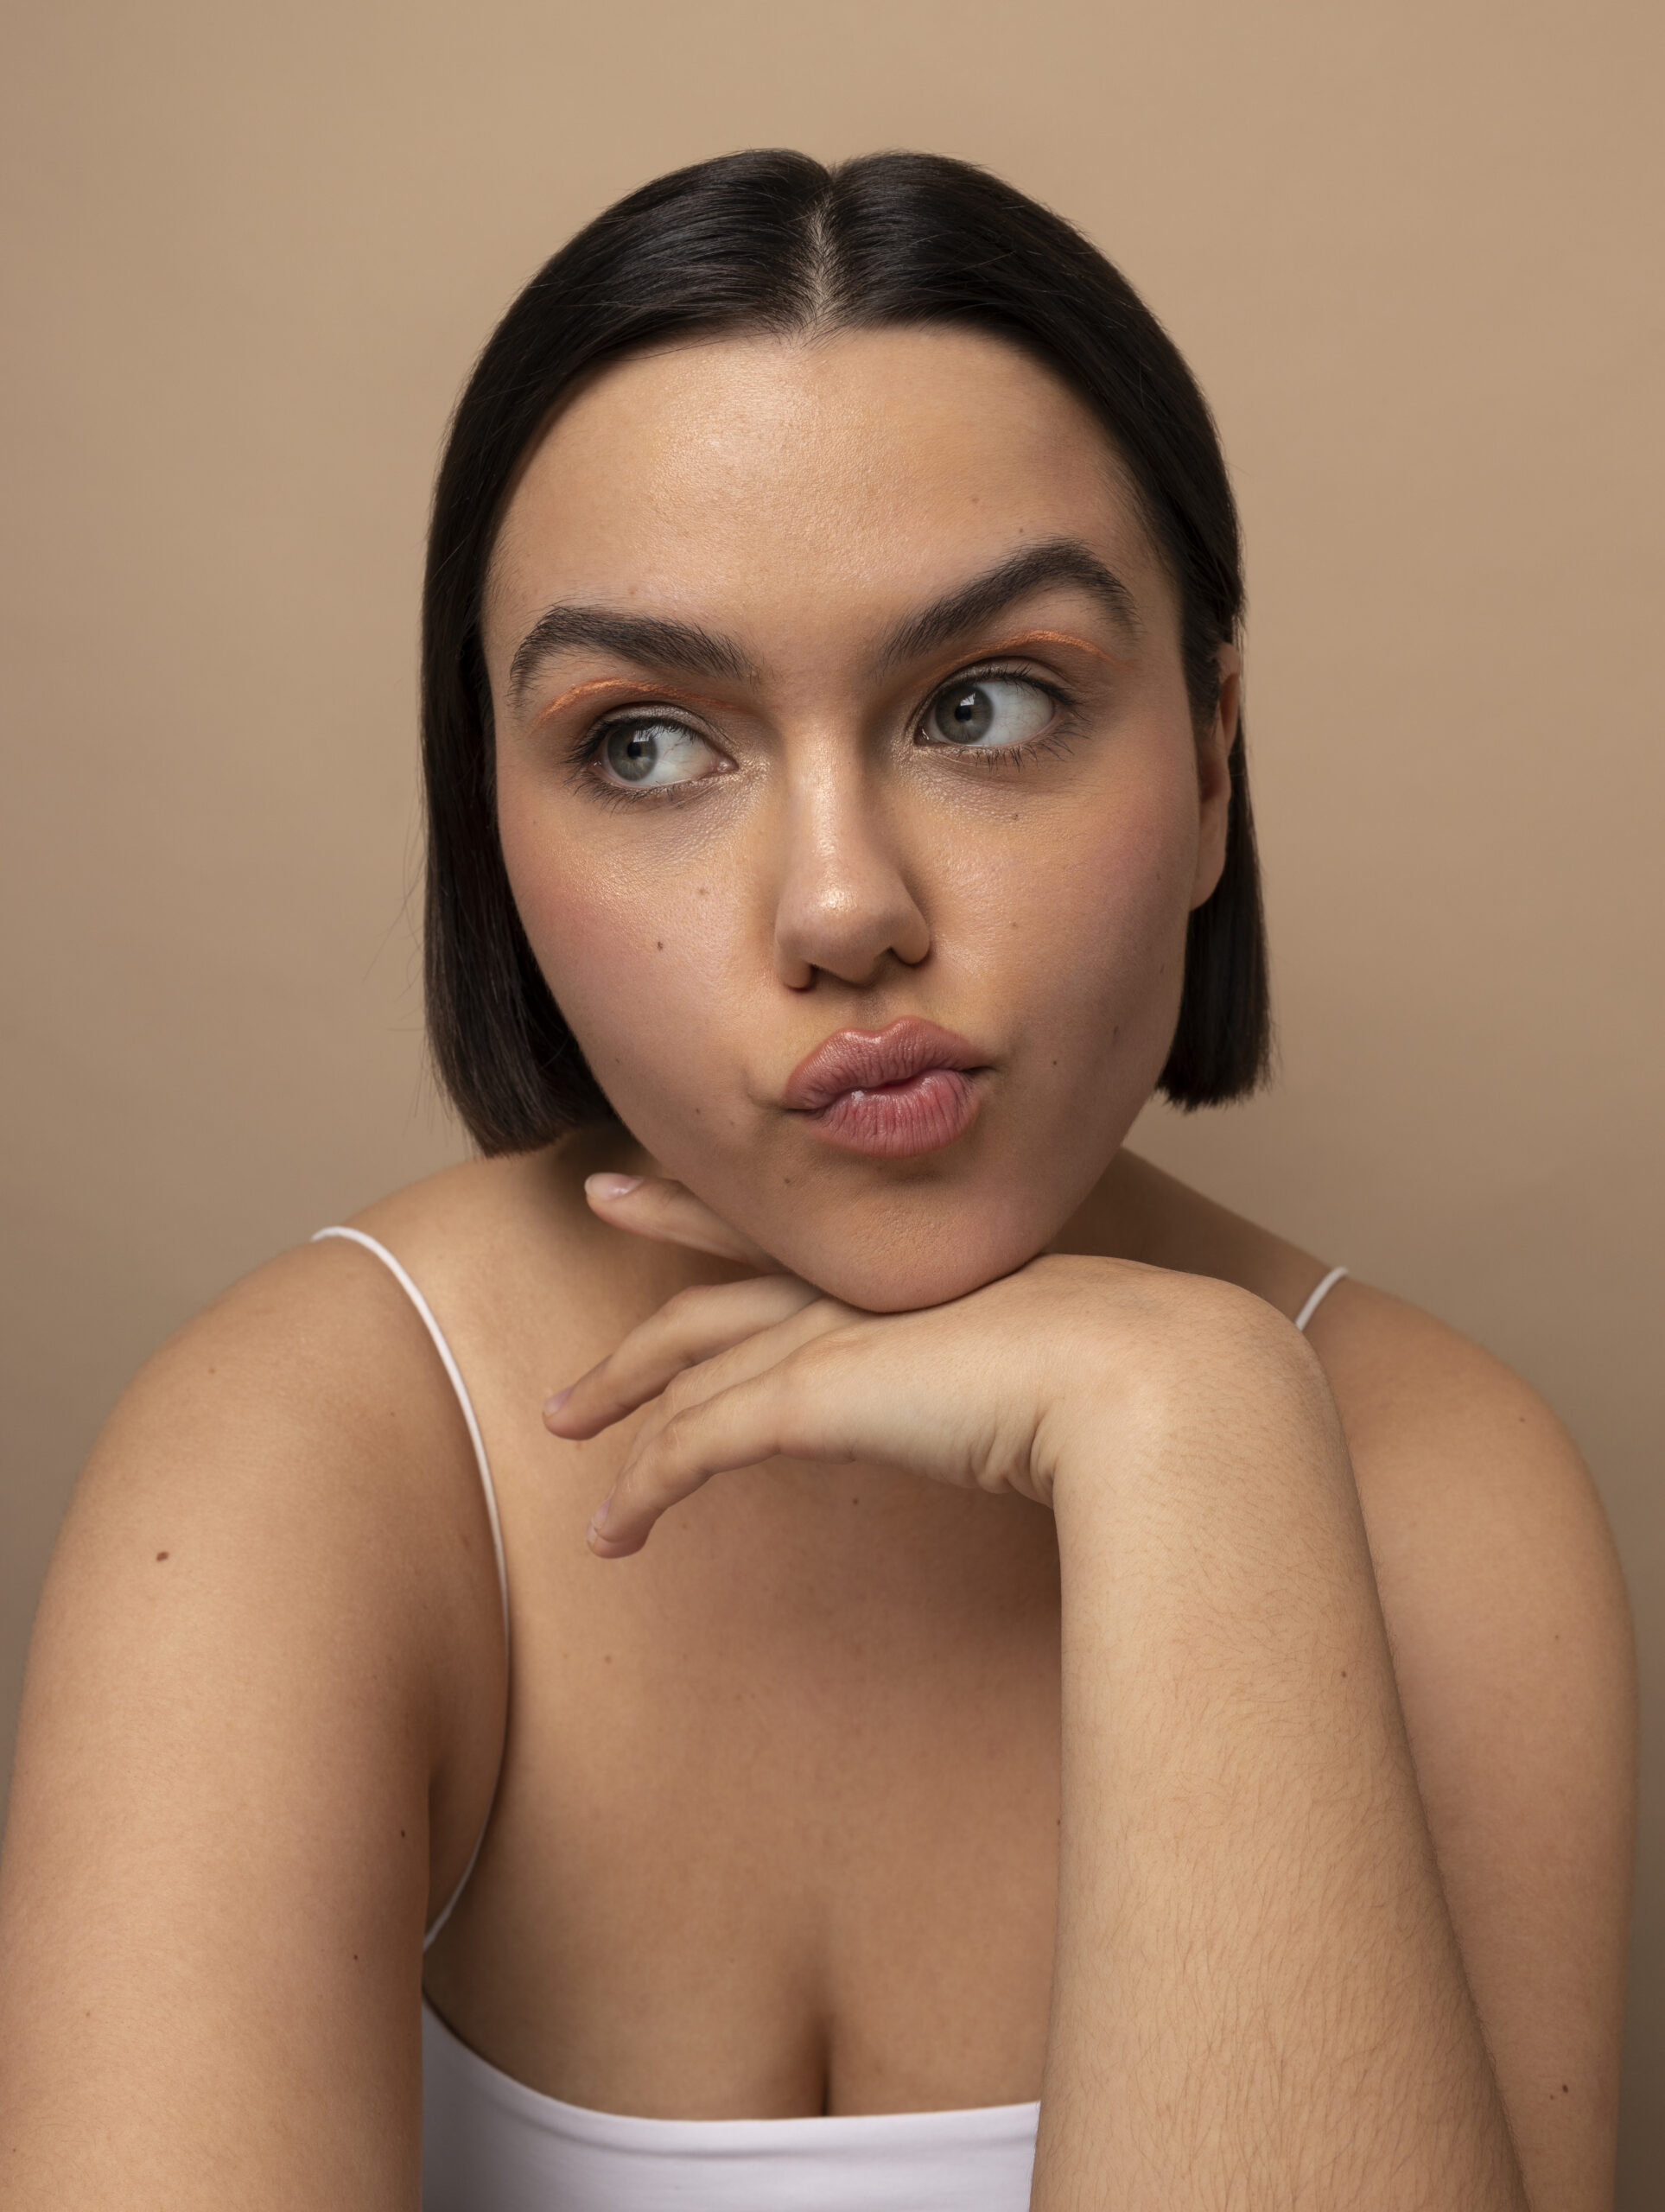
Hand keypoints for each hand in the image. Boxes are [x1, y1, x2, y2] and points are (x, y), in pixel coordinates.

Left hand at [546, 1173, 1252, 1556]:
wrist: (1143, 1373)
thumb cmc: (1135, 1372)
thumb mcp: (1061, 1366)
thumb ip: (1018, 1376)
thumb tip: (1026, 1416)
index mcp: (913, 1275)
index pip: (785, 1237)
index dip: (710, 1208)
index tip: (648, 1181)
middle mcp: (857, 1296)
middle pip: (715, 1288)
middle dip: (648, 1272)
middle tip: (594, 1221)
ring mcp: (827, 1341)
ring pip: (684, 1367)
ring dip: (620, 1402)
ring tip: (563, 1430)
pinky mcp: (807, 1400)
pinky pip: (692, 1448)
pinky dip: (642, 1489)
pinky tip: (611, 1531)